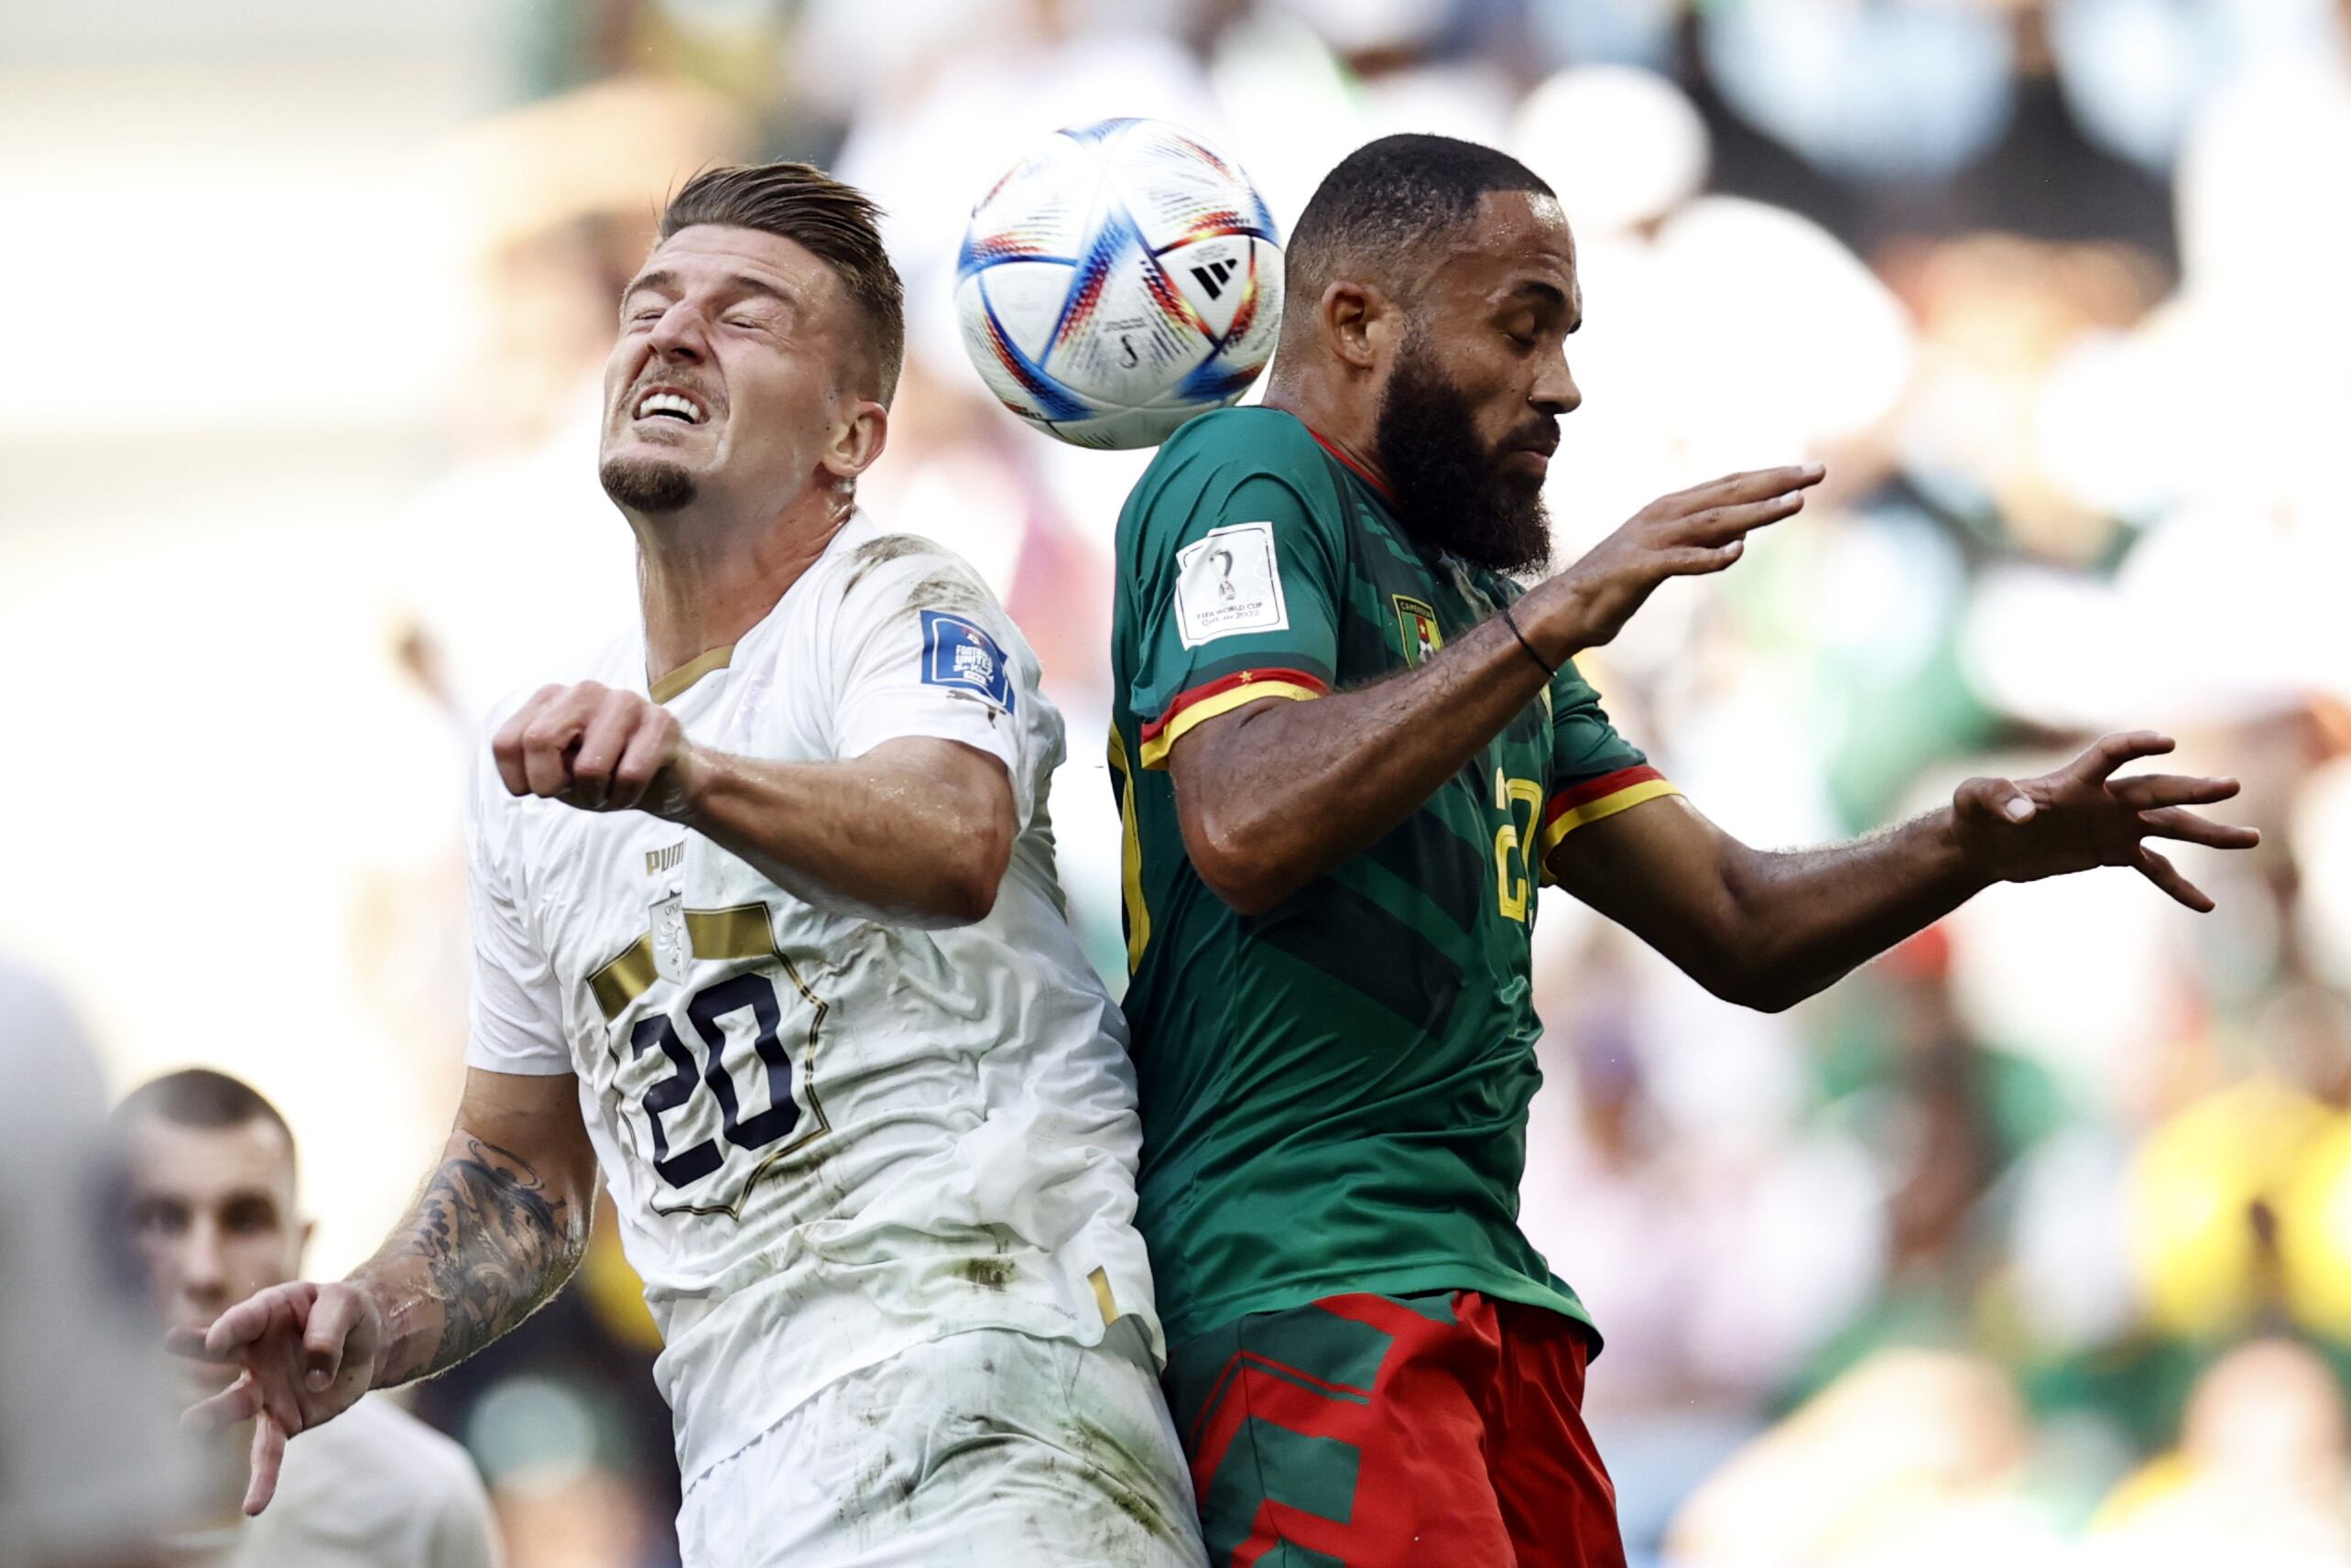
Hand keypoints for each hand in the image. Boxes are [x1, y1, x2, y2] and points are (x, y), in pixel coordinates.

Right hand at [168, 1281, 385, 1515]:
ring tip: (189, 1424)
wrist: (367, 1342)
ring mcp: (264, 1390)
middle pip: (220, 1354)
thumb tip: (316, 1377)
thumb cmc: (346, 1313)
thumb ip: (328, 1333)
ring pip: (236, 1404)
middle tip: (168, 1346)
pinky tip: (252, 1507)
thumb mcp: (346, 1306)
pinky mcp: (283, 1420)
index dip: (229, 1327)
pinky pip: (269, 1451)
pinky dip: (262, 1478)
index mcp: (267, 1314)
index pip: (245, 1318)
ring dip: (214, 1414)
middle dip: (195, 1351)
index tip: (215, 1340)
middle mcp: (254, 1354)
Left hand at [493, 680, 703, 817]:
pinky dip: (627, 797)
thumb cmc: (606, 774)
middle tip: (572, 795)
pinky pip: (631, 775)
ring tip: (607, 790)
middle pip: (539, 741)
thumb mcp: (559, 773)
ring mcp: (625, 701)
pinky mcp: (661, 721)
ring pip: (589, 767)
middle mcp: (585, 690)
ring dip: (596, 795)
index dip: (517, 780)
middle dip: (551, 785)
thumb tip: (528, 768)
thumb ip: (534, 763)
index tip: (539, 793)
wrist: (670, 779)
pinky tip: (634, 790)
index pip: (507, 741)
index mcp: (552, 698)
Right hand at [1526, 464, 1824, 653]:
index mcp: (1671, 509)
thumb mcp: (1666, 555)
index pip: (1729, 486)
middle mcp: (1664, 516)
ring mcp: (1651, 541)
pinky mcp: (1639, 569)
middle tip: (1816, 473)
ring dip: (1756, 513)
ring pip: (1712, 522)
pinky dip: (1708, 557)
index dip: (1770, 477)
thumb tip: (1738, 539)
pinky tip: (1736, 553)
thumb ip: (1699, 542)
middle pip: (1728, 494)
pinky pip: (1680, 561)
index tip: (1807, 472)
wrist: (1567, 608)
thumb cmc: (1617, 584)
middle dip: (1775, 482)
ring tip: (1794, 505)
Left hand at [1950, 732, 2259, 909]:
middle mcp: (2103, 799)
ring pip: (2169, 826)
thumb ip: (1997, 798)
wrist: (1984, 844)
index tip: (2165, 744)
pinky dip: (2178, 885)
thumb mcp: (1974, 800)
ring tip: (2249, 839)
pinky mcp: (2112, 852)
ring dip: (2207, 833)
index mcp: (2074, 780)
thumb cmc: (1977, 813)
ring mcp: (2113, 825)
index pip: (2110, 756)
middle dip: (2192, 790)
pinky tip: (2207, 905)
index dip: (2134, 746)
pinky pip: (2154, 868)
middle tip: (2232, 787)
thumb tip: (2022, 815)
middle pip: (2155, 790)